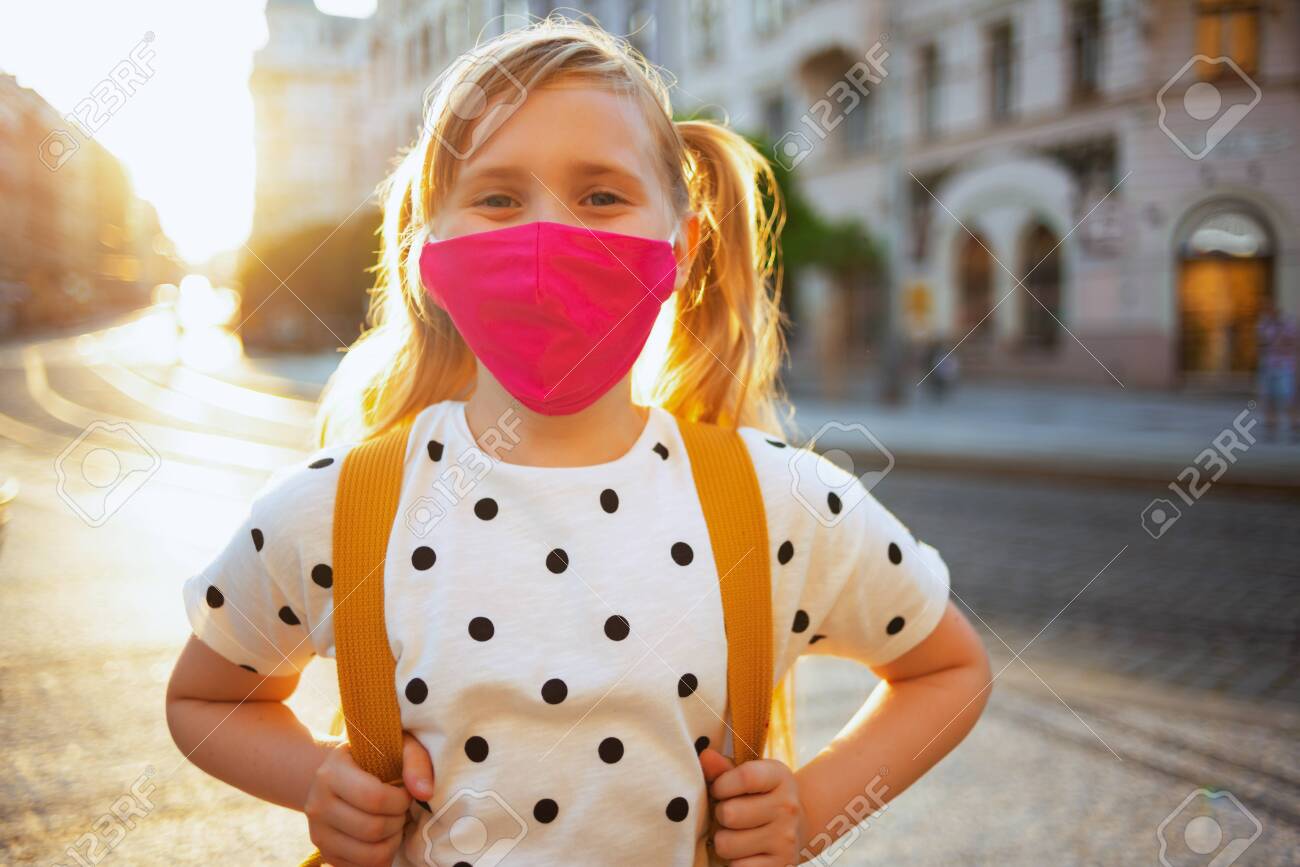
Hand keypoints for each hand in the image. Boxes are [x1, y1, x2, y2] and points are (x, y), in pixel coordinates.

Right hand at [305, 736, 423, 866]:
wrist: (335, 776)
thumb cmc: (372, 759)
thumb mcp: (395, 746)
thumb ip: (415, 762)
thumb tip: (425, 793)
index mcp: (331, 773)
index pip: (373, 797)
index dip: (400, 800)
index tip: (405, 793)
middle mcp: (317, 805)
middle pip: (372, 829)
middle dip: (398, 821)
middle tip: (401, 810)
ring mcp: (318, 833)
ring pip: (369, 854)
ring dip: (393, 842)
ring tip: (394, 823)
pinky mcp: (325, 854)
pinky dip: (382, 857)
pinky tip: (384, 838)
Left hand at [700, 748, 808, 866]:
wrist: (796, 826)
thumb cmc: (760, 797)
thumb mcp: (748, 776)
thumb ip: (723, 768)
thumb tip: (705, 757)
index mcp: (780, 777)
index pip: (745, 777)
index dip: (721, 785)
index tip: (719, 790)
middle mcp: (788, 807)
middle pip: (729, 814)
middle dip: (720, 815)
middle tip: (727, 816)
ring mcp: (786, 839)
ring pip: (727, 844)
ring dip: (722, 841)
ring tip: (733, 834)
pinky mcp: (782, 865)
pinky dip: (733, 862)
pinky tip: (743, 852)